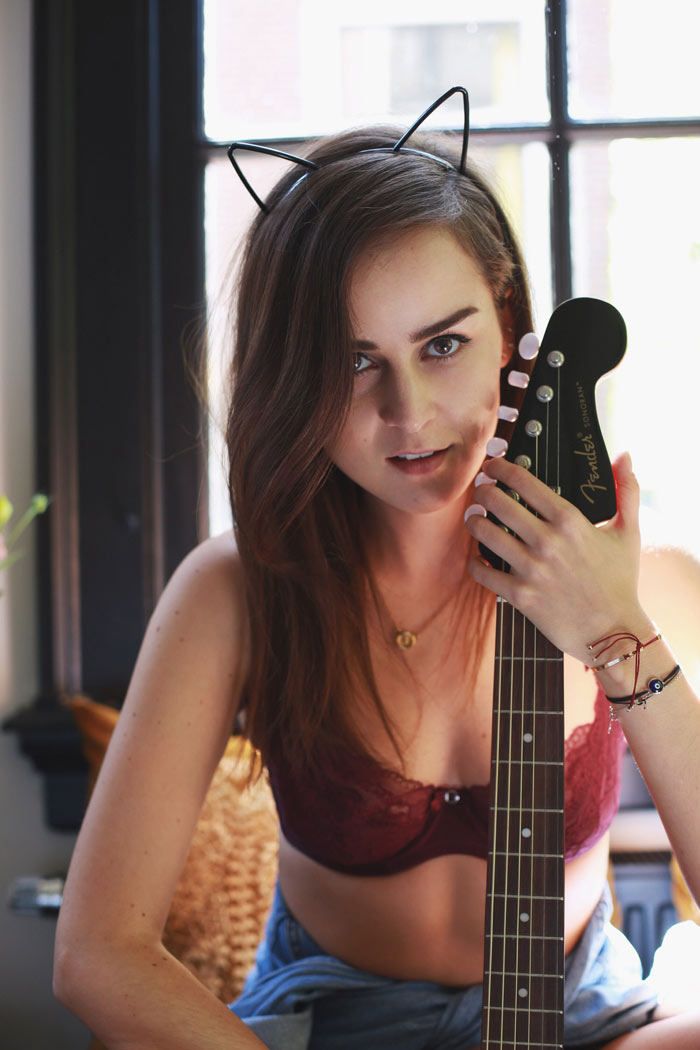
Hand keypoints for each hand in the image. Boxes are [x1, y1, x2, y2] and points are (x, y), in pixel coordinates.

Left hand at [465, 451, 652, 662]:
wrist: (614, 632)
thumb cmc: (621, 581)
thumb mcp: (629, 532)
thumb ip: (627, 491)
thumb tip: (625, 455)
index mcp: (570, 521)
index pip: (525, 482)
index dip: (502, 469)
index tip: (493, 467)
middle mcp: (548, 541)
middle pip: (497, 502)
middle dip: (483, 491)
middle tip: (480, 491)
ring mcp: (532, 569)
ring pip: (485, 534)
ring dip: (474, 522)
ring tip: (474, 519)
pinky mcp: (521, 596)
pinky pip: (483, 573)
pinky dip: (475, 563)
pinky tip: (477, 558)